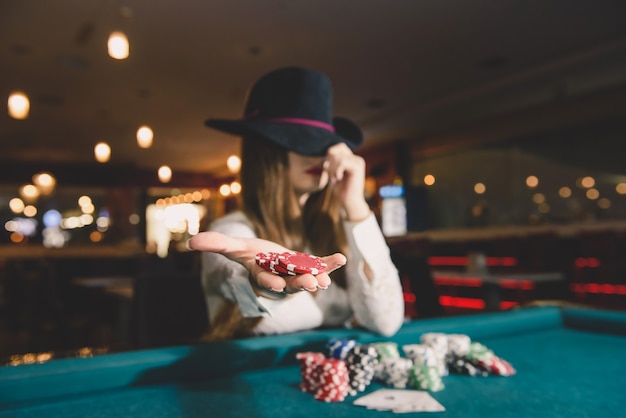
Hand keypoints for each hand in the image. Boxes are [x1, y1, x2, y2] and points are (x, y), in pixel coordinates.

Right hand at [187, 231, 346, 293]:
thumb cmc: (250, 255)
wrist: (269, 260)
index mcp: (262, 274)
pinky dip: (330, 264)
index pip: (265, 281)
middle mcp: (281, 278)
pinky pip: (321, 267)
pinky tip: (341, 258)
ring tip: (326, 279)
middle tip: (311, 285)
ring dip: (318, 278)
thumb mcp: (234, 248)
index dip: (270, 283)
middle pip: (291, 283)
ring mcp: (297, 275)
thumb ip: (216, 244)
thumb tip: (189, 243)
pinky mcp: (310, 268)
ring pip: (308, 278)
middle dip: (300, 284)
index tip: (277, 285)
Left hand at [324, 143, 370, 220]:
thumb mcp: (332, 174)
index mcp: (351, 159)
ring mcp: (358, 162)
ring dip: (332, 169)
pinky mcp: (358, 167)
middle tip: (331, 175)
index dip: (330, 154)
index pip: (339, 147)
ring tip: (334, 179)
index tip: (327, 168)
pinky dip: (337, 171)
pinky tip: (338, 178)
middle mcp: (356, 158)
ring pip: (338, 157)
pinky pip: (343, 162)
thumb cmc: (342, 190)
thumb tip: (327, 152)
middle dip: (330, 162)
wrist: (350, 202)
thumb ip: (330, 163)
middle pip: (337, 150)